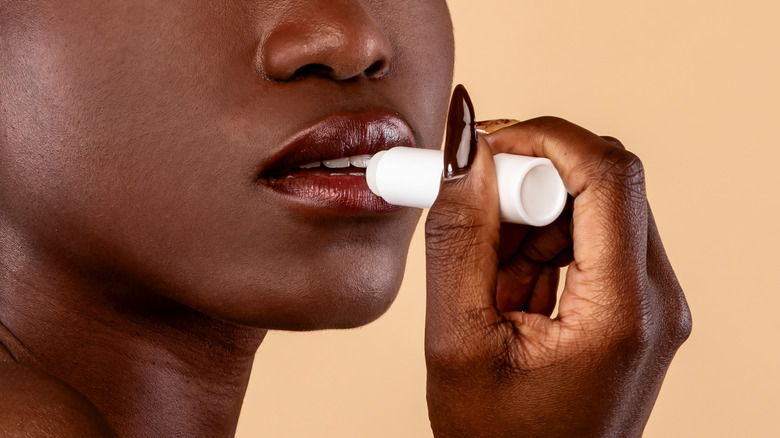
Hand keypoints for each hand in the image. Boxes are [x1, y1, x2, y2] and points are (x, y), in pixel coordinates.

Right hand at [424, 108, 691, 435]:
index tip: (482, 144)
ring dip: (528, 218)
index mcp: (623, 312)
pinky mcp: (633, 307)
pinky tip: (504, 289)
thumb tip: (462, 150)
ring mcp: (650, 304)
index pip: (608, 174)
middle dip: (529, 181)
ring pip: (592, 207)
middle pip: (603, 184)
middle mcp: (656, 300)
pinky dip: (539, 245)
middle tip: (471, 211)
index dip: (542, 138)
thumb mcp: (458, 340)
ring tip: (484, 276)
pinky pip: (589, 240)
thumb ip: (458, 238)